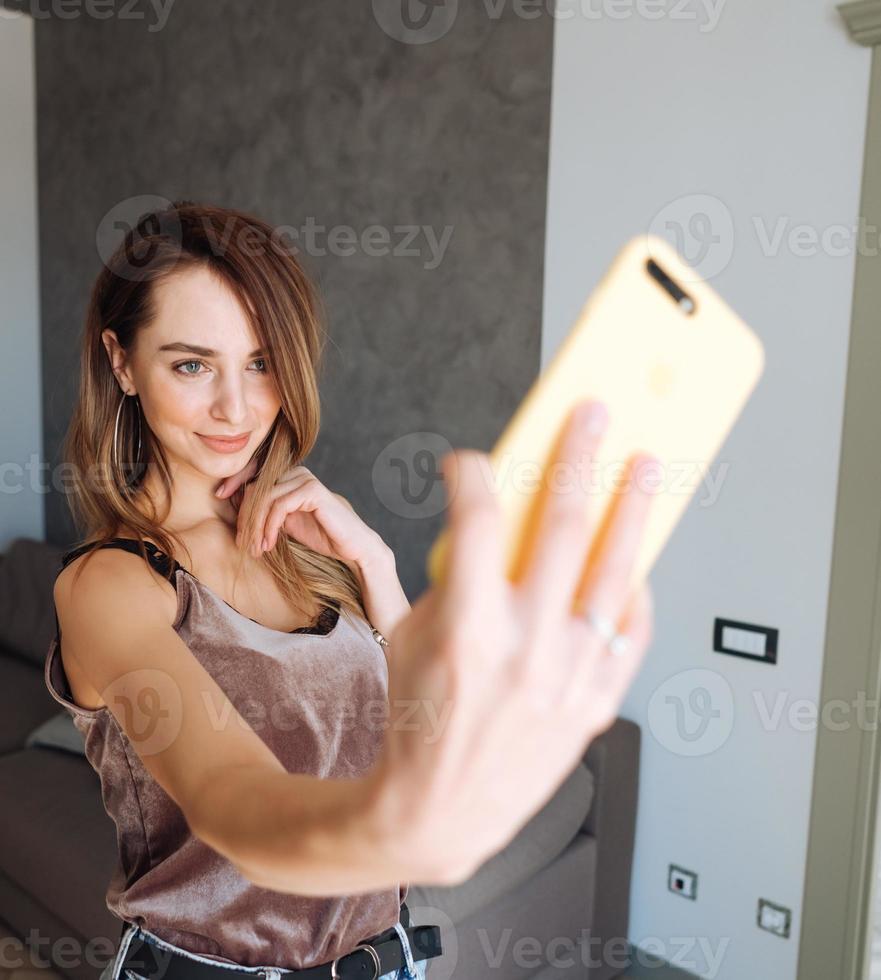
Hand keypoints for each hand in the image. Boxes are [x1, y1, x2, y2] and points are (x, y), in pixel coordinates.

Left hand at [215, 457, 385, 565]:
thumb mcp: (285, 521)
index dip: (235, 481)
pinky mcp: (312, 491)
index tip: (220, 496)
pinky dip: (270, 527)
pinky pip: (279, 506)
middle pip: (256, 488)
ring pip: (265, 498)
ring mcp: (305, 480)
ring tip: (256, 549)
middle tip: (244, 544)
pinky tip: (269, 544)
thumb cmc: (321, 535)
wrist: (352, 546)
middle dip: (246, 518)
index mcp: (290, 476)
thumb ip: (267, 510)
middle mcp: (297, 472)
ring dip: (256, 527)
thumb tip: (235, 502)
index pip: (255, 473)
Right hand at [362, 399, 657, 885]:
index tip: (470, 461)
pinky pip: (631, 632)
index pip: (475, 521)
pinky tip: (637, 562)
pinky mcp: (595, 702)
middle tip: (592, 418)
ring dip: (632, 509)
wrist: (440, 808)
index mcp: (465, 627)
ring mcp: (568, 676)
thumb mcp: (409, 638)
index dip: (472, 475)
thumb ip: (450, 579)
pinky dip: (635, 592)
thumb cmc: (419, 717)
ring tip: (645, 467)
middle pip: (559, 527)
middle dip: (577, 458)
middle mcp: (524, 647)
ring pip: (613, 571)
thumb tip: (491, 528)